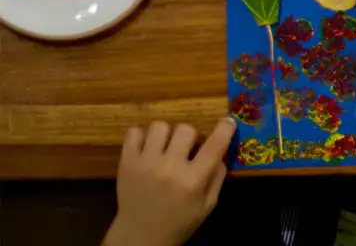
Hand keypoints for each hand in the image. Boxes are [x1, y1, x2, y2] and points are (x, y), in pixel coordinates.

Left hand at [104, 118, 235, 245]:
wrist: (141, 235)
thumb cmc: (180, 221)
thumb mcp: (208, 205)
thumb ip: (217, 176)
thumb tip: (221, 151)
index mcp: (193, 180)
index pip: (215, 145)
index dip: (225, 129)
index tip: (228, 121)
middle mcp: (169, 168)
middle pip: (186, 129)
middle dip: (192, 136)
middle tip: (187, 149)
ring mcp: (145, 163)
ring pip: (160, 126)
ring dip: (167, 134)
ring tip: (166, 147)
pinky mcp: (126, 162)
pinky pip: (134, 132)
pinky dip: (143, 136)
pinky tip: (148, 149)